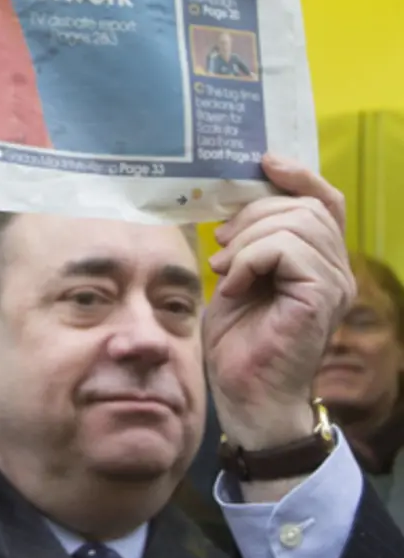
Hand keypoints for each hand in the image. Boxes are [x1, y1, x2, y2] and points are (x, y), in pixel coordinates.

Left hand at [203, 155, 355, 452]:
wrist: (245, 394)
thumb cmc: (239, 339)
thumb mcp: (241, 274)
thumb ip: (252, 239)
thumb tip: (238, 200)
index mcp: (320, 260)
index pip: (324, 200)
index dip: (297, 175)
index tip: (264, 162)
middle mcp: (336, 268)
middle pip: (304, 205)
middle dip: (254, 213)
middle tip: (221, 243)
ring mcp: (334, 283)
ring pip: (295, 222)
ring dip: (247, 239)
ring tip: (224, 267)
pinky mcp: (321, 296)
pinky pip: (286, 248)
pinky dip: (250, 258)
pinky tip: (233, 284)